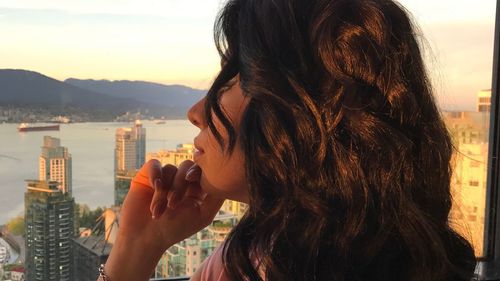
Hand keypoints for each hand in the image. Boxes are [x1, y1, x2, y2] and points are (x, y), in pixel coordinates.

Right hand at [103, 159, 223, 280]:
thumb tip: (228, 180)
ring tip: (158, 210)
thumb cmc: (175, 229)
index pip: (202, 170)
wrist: (145, 237)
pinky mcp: (148, 175)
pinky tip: (155, 187)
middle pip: (187, 166)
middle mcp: (181, 180)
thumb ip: (216, 197)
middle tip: (173, 204)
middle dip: (180, 185)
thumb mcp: (203, 215)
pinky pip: (155, 164)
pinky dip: (155, 174)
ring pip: (170, 168)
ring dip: (165, 189)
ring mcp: (165, 177)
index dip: (199, 172)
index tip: (192, 181)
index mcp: (196, 188)